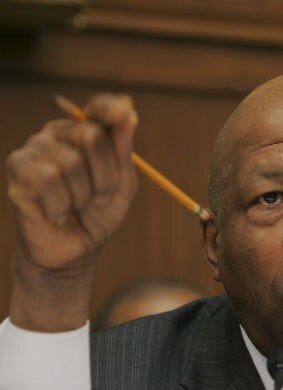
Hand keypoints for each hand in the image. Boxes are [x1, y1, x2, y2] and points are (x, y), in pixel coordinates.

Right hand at [5, 94, 137, 330]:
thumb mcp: (122, 185)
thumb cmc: (98, 216)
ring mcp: (35, 149)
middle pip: (91, 135)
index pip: (99, 108)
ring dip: (82, 196)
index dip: (112, 109)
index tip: (126, 113)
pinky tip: (57, 212)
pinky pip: (47, 178)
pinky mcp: (18, 168)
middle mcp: (58, 134)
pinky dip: (60, 204)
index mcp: (86, 133)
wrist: (73, 252)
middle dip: (105, 176)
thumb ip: (123, 151)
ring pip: (71, 162)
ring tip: (76, 207)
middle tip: (100, 198)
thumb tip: (129, 110)